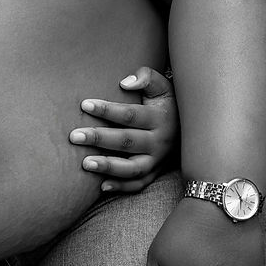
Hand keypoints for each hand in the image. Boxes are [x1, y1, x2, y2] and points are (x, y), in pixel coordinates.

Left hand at [69, 67, 177, 193]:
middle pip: (127, 141)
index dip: (107, 110)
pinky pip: (139, 184)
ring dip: (108, 166)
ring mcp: (157, 160)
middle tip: (74, 136)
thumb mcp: (163, 86)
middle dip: (99, 139)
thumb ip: (146, 78)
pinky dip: (121, 187)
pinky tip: (101, 186)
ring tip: (85, 163)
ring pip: (133, 168)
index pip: (130, 114)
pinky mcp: (155, 173)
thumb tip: (125, 82)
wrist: (191, 129)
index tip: (84, 105)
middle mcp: (159, 141)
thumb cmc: (166, 103)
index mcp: (159, 118)